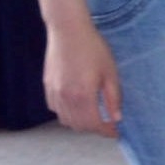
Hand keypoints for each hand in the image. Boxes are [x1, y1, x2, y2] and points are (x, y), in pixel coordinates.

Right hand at [45, 20, 121, 136]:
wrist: (68, 32)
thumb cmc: (94, 49)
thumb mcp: (110, 73)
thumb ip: (113, 98)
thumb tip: (117, 118)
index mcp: (83, 96)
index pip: (94, 125)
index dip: (106, 131)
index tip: (116, 132)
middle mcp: (65, 98)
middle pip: (79, 126)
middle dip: (95, 129)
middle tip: (108, 124)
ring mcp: (53, 93)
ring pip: (65, 120)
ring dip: (80, 123)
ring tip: (94, 116)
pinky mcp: (47, 86)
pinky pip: (55, 109)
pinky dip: (67, 114)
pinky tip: (77, 106)